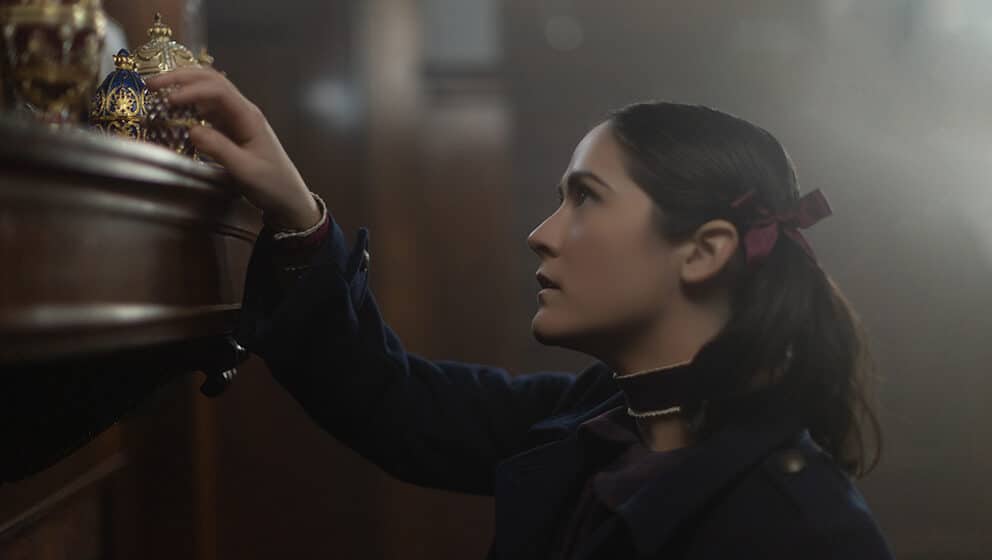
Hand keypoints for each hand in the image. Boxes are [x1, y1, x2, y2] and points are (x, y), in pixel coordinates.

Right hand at [145, 68, 320, 230]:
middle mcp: (241, 112)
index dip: (191, 90)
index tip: (168, 100)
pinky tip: (170, 110)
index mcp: (249, 116)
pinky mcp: (228, 130)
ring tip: (156, 91)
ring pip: (206, 92)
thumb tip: (191, 129)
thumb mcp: (246, 170)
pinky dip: (186, 106)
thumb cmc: (273, 185)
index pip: (218, 90)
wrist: (289, 199)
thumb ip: (219, 149)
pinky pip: (205, 110)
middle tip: (151, 83)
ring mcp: (234, 120)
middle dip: (181, 78)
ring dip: (182, 87)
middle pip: (211, 81)